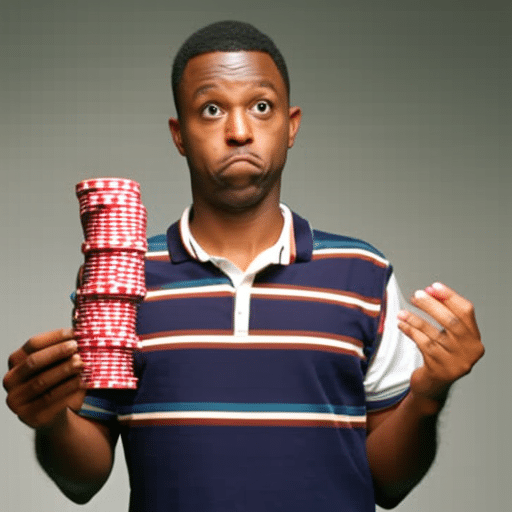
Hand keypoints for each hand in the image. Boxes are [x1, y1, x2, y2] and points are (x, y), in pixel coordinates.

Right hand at [3, 328, 85, 428]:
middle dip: (57, 352)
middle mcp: (10, 380)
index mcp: (16, 361)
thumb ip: (63, 350)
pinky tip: (82, 382)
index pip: (33, 344)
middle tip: (77, 347)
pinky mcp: (30, 416)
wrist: (56, 413)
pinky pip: (50, 400)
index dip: (55, 337)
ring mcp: (17, 400)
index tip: (75, 333)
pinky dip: (68, 389)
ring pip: (41, 382)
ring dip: (64, 371)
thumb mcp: (57, 364)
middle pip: (33, 362)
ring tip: (82, 364)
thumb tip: (82, 332)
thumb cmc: (58, 380)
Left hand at [397, 282, 483, 404]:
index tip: (433, 286)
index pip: (466, 311)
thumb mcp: (446, 336)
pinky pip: (423, 344)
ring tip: (402, 312)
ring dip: (415, 319)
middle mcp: (470, 351)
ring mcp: (455, 362)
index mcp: (475, 339)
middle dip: (431, 305)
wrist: (432, 386)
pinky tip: (401, 325)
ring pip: (434, 333)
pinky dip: (410, 332)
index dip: (449, 296)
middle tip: (416, 295)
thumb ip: (443, 315)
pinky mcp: (439, 370)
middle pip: (451, 321)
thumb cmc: (438, 354)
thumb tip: (429, 291)